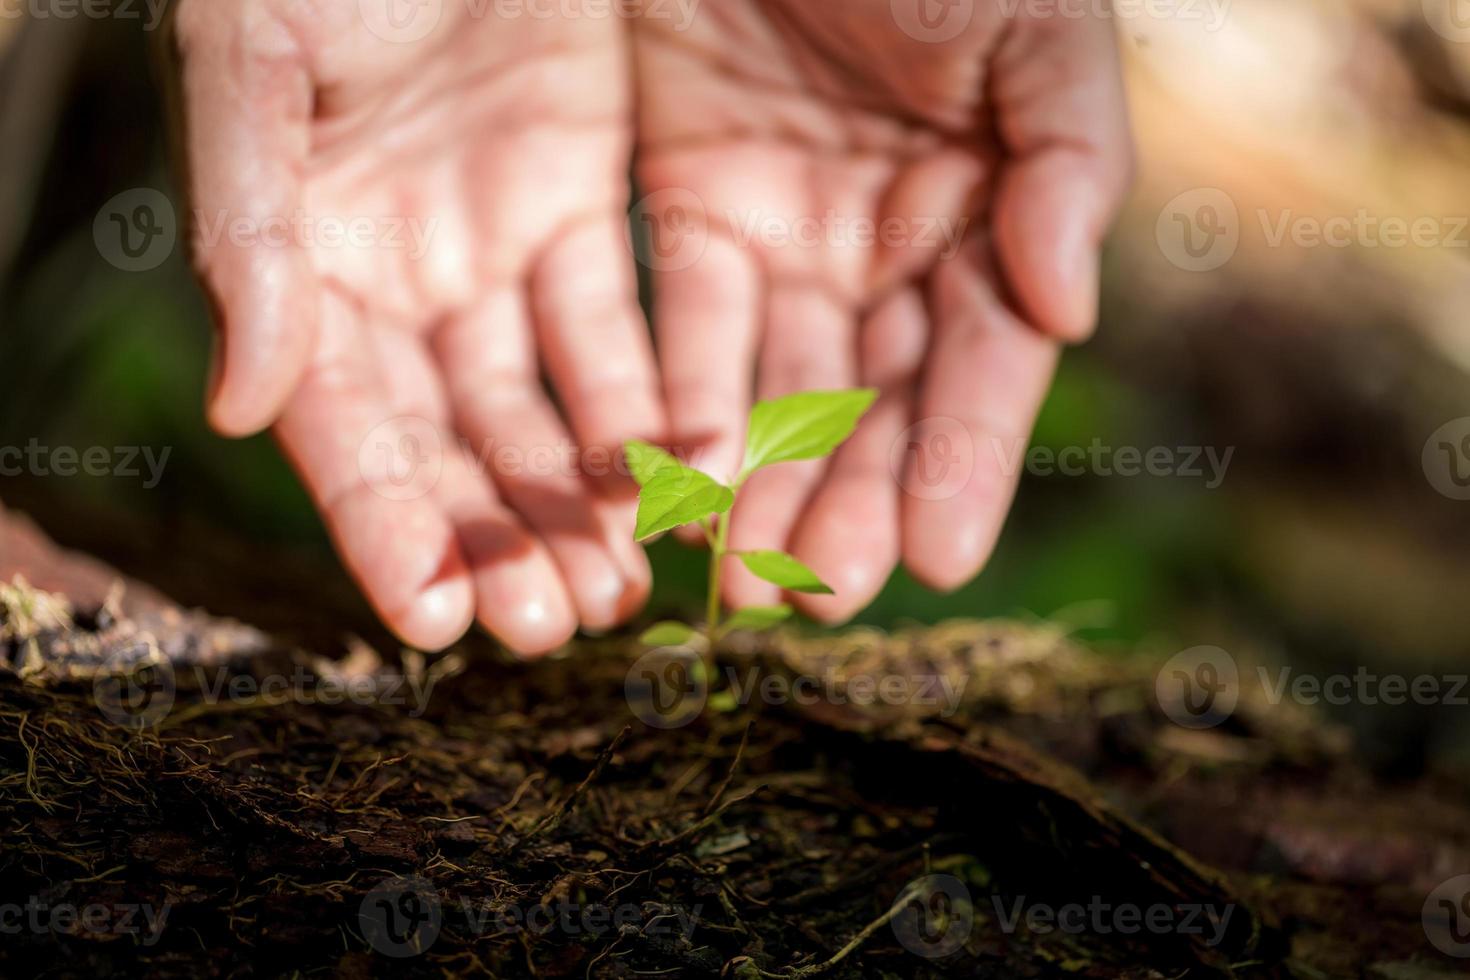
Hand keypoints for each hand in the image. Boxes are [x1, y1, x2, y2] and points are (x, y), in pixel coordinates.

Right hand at [171, 0, 662, 651]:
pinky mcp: (580, 209)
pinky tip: (689, 475)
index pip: (343, 425)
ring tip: (626, 585)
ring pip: (543, 407)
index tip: (435, 621)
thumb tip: (244, 403)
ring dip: (582, 499)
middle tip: (556, 623)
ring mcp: (493, 249)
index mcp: (306, 260)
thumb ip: (253, 230)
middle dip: (501, 536)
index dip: (384, 524)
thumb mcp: (263, 62)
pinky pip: (623, 330)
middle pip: (453, 441)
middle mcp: (400, 278)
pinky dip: (652, 406)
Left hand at [632, 0, 1133, 619]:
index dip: (961, 461)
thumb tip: (1067, 313)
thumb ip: (1065, 161)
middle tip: (814, 594)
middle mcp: (890, 247)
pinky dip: (673, 402)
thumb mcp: (1027, 26)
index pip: (979, 365)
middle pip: (871, 403)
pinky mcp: (689, 208)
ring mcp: (789, 234)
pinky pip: (678, 324)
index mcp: (987, 214)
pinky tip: (661, 481)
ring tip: (735, 572)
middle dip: (847, 500)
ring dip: (755, 482)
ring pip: (773, 386)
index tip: (935, 560)